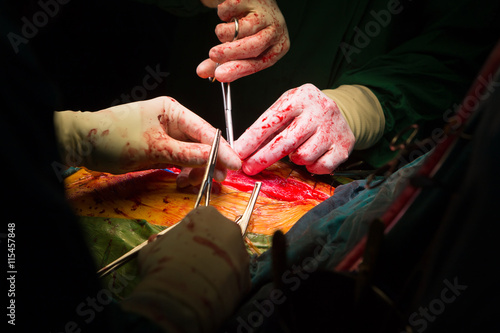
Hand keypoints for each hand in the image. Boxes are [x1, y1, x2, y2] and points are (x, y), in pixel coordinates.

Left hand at [54, 97, 240, 184]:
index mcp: (173, 111)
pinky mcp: (161, 149)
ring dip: (196, 170)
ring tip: (190, 183)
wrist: (84, 145)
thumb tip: (215, 158)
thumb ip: (187, 154)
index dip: (221, 149)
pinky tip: (182, 181)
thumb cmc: (115, 137)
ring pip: (193, 154)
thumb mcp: (154, 148)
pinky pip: (181, 160)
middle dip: (210, 162)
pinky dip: (185, 171)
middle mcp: (173, 121)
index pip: (205, 130)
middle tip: (217, 180)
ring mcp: (167, 135)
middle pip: (202, 143)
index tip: (235, 165)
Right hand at [121, 206, 249, 332]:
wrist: (184, 295)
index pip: (198, 221)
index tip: (180, 249)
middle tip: (190, 267)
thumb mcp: (151, 250)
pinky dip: (224, 287)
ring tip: (200, 285)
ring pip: (228, 258)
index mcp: (205, 215)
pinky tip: (210, 297)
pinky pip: (234, 280)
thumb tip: (155, 244)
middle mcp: (229, 228)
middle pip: (217, 237)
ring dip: (217, 268)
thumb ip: (157, 245)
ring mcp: (242, 252)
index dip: (187, 236)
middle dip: (206, 250)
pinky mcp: (248, 276)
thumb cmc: (165, 263)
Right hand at [197, 0, 289, 81]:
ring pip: (239, 28)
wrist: (254, 2)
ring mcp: (265, 12)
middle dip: (231, 52)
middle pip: (254, 46)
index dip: (238, 69)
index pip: (259, 63)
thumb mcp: (243, 50)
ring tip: (223, 30)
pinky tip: (230, 13)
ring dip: (223, 32)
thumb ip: (225, 62)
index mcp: (278, 47)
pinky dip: (222, 13)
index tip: (219, 75)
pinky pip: (229, 9)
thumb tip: (203, 73)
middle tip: (213, 55)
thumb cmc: (251, 31)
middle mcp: (276, 30)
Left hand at [234, 84, 355, 174]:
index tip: (238, 152)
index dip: (252, 139)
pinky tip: (312, 155)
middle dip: (263, 157)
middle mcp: (320, 110)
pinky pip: (319, 166)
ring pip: (303, 156)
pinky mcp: (344, 145)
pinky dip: (311, 166)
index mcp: (300, 97)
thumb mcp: (286, 108)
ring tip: (297, 149)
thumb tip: (243, 149)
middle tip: (249, 168)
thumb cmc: (305, 112)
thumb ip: (267, 126)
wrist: (341, 112)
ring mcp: (333, 128)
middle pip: (285, 142)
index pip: (272, 121)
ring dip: (294, 158)